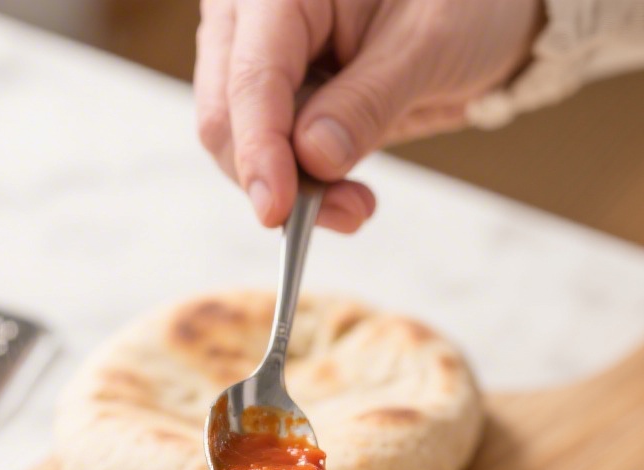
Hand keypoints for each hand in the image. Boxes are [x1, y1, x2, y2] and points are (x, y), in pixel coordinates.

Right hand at [195, 0, 543, 231]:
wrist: (479, 15)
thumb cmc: (460, 4)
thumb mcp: (427, 45)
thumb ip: (366, 102)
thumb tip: (312, 159)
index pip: (252, 76)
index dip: (260, 149)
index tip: (278, 209)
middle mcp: (253, 16)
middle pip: (226, 115)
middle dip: (275, 177)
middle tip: (345, 212)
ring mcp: (258, 57)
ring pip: (238, 145)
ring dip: (291, 191)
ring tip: (356, 205)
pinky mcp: (277, 97)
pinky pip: (267, 155)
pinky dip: (301, 186)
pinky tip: (346, 194)